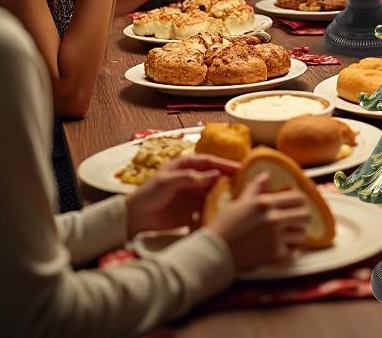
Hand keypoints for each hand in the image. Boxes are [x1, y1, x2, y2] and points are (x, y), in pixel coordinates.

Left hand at [125, 154, 240, 237]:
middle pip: (216, 176)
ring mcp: (193, 194)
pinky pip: (209, 207)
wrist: (134, 218)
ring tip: (241, 198)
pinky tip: (227, 213)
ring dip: (226, 194)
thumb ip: (190, 177)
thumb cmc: (148, 194)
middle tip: (246, 183)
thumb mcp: (168, 182)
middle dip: (230, 178)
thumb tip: (215, 174)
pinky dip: (218, 209)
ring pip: (215, 191)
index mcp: (186, 165)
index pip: (210, 162)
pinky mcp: (193, 210)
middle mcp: (193, 178)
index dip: (225, 164)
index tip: (241, 168)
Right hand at [207, 172, 309, 269]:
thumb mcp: (240, 202)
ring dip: (296, 233)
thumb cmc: (225, 225)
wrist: (215, 251)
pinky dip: (290, 249)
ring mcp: (276, 238)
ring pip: (302, 233)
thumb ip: (256, 187)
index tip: (294, 204)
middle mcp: (274, 219)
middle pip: (305, 215)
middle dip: (301, 216)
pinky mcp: (275, 255)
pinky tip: (282, 246)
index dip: (299, 200)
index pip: (298, 198)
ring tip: (288, 233)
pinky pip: (294, 250)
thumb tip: (266, 175)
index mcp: (266, 203)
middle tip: (293, 219)